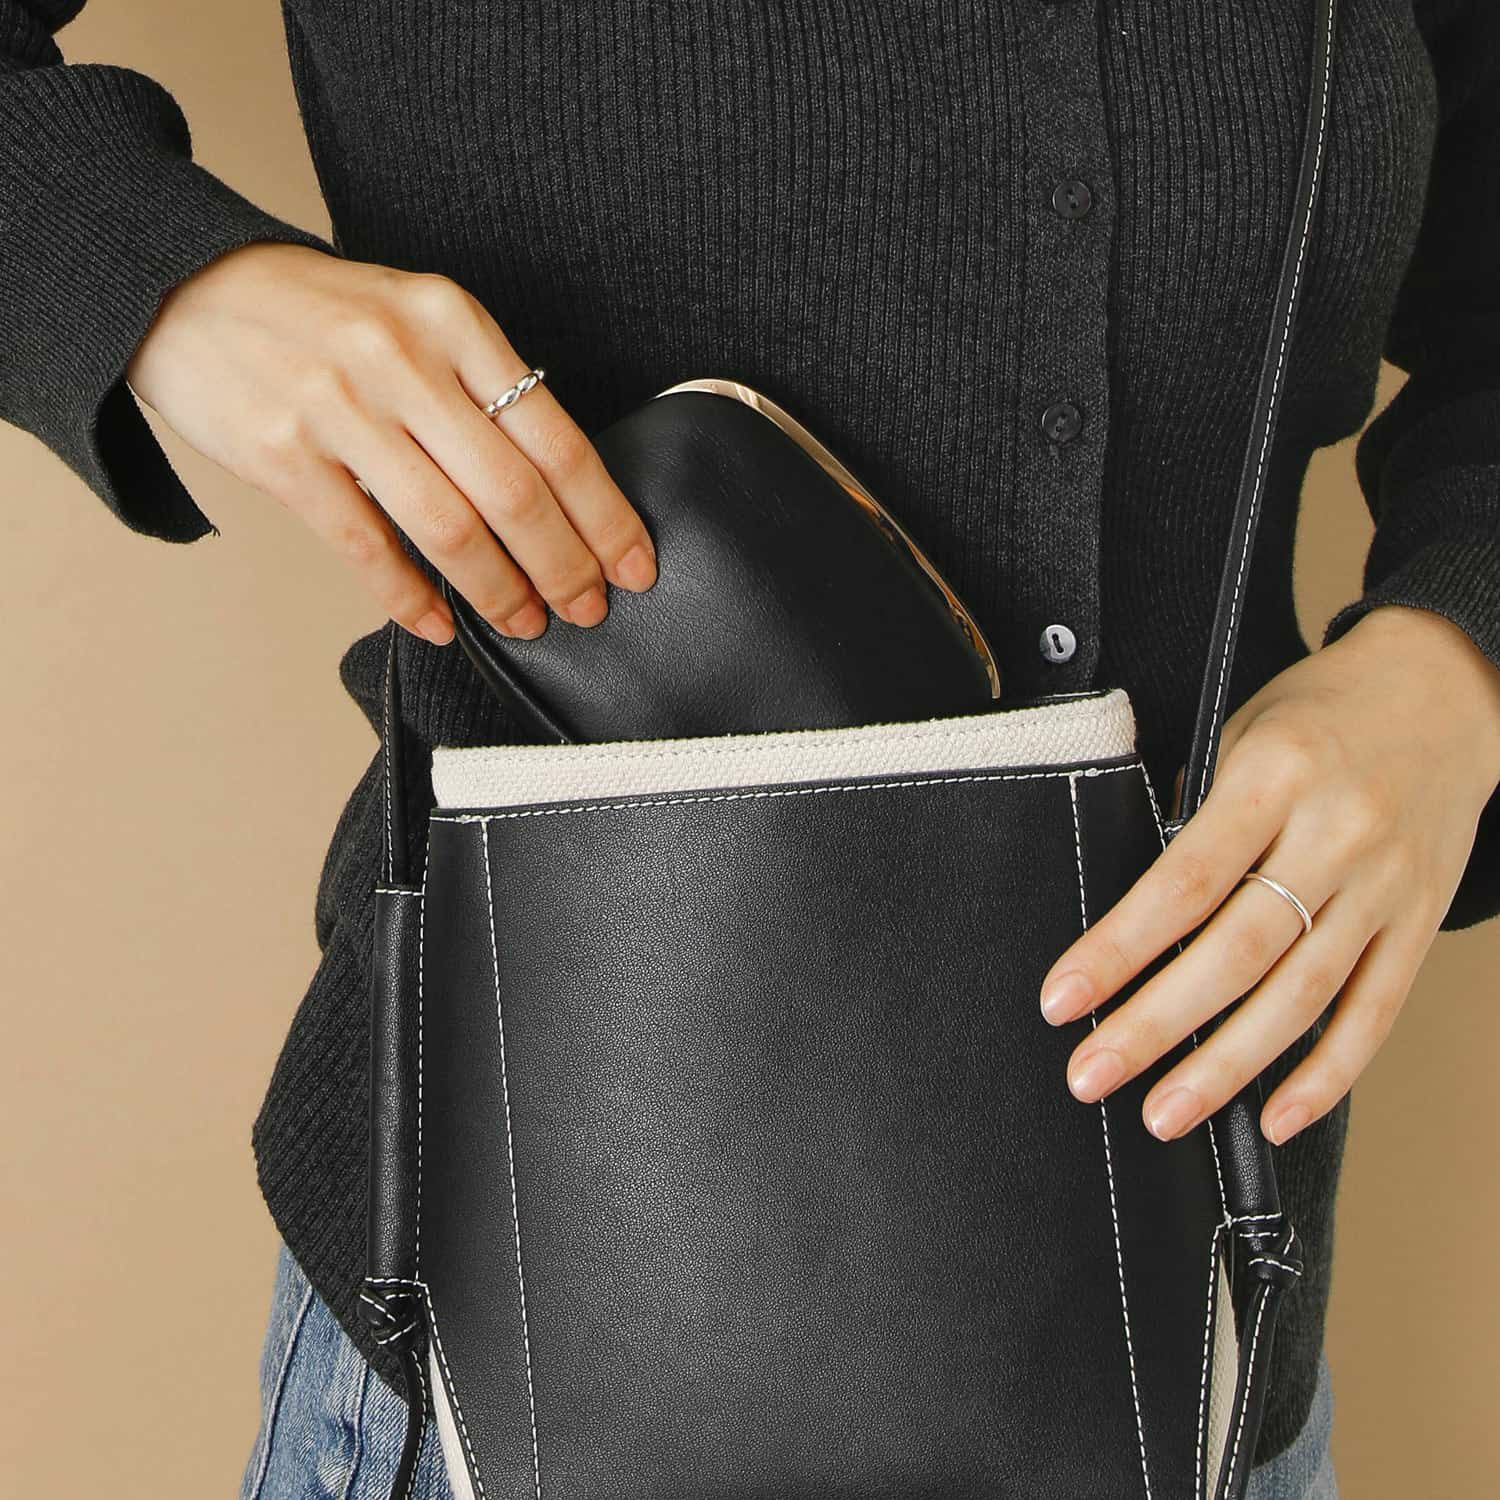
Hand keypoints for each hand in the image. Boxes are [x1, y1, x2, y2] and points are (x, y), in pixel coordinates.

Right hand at [125, 241, 656, 644]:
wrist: (185, 287)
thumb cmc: (321, 316)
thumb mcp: (417, 318)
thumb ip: (481, 388)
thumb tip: (556, 492)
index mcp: (454, 322)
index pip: (557, 439)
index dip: (605, 516)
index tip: (634, 564)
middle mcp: (403, 361)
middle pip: (515, 493)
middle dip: (565, 566)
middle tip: (587, 608)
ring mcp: (340, 409)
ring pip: (449, 529)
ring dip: (499, 592)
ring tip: (524, 622)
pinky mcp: (283, 456)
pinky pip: (367, 549)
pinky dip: (411, 599)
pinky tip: (440, 624)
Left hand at [1038, 604, 1499, 1145]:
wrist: (1447, 691)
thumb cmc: (1320, 714)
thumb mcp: (1241, 733)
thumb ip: (1197, 815)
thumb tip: (1138, 910)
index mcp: (1275, 777)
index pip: (1184, 882)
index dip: (1118, 949)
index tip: (1062, 999)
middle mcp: (1336, 835)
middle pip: (1236, 953)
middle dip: (1154, 1025)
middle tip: (1090, 1073)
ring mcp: (1386, 886)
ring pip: (1301, 996)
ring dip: (1226, 1067)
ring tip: (1163, 1113)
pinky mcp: (1420, 922)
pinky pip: (1375, 1012)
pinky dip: (1327, 1075)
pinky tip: (1276, 1118)